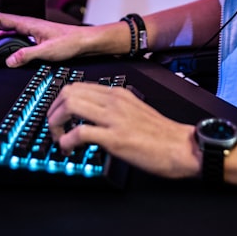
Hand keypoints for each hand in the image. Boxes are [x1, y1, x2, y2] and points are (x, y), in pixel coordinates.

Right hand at [0, 12, 86, 67]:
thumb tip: (9, 61)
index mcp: (27, 24)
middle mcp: (26, 25)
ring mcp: (29, 32)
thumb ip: (27, 55)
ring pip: (4, 32)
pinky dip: (2, 45)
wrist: (84, 41)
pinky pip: (12, 39)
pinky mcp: (33, 39)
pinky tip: (1, 53)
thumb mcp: (47, 51)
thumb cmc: (70, 41)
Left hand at [46, 82, 198, 178]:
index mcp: (118, 94)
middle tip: (56, 128)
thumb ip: (113, 109)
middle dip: (53, 111)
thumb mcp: (134, 110)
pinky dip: (67, 141)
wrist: (183, 147)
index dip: (60, 102)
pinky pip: (80, 133)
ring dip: (56, 123)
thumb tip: (91, 118)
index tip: (58, 117)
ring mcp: (114, 118)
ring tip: (60, 139)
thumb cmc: (162, 134)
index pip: (77, 86)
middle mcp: (114, 101)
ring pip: (70, 106)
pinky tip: (69, 149)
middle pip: (68, 91)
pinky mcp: (116, 138)